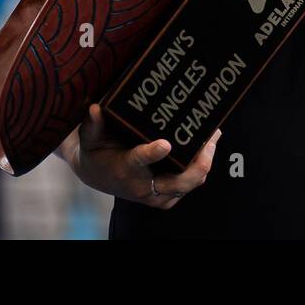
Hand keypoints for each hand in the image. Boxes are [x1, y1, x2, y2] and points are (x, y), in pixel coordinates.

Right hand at [70, 103, 220, 209]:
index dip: (153, 153)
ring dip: (205, 161)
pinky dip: (200, 168)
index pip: (140, 160)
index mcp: (125, 168)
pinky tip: (207, 146)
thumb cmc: (96, 152)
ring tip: (214, 136)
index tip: (165, 144)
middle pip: (179, 181)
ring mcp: (156, 195)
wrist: (97, 176)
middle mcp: (142, 186)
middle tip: (211, 137)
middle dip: (199, 161)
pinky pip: (188, 185)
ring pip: (189, 183)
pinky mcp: (165, 197)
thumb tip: (95, 108)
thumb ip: (93, 124)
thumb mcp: (90, 137)